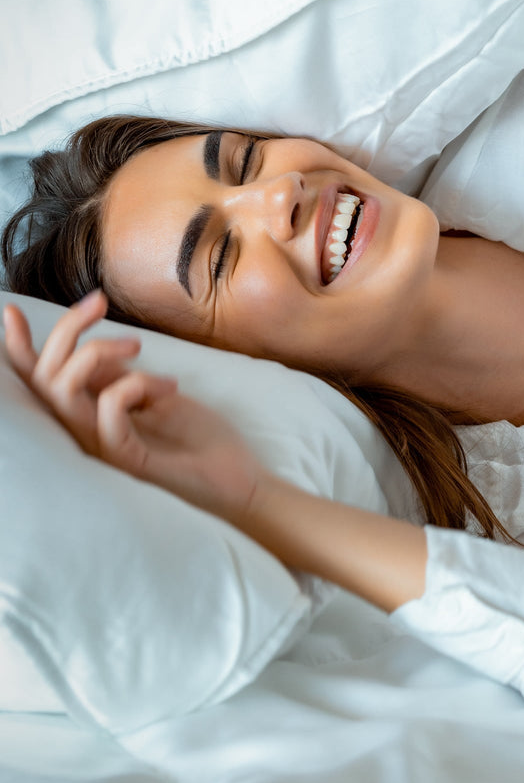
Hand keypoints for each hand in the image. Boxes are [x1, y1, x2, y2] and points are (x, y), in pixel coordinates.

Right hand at [3, 292, 264, 522]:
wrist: (241, 479)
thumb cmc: (200, 438)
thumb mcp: (154, 395)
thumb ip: (117, 378)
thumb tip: (88, 351)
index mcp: (90, 416)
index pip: (38, 383)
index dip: (18, 348)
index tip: (12, 310)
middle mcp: (87, 433)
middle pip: (44, 377)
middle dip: (68, 329)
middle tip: (101, 303)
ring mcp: (105, 449)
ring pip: (63, 392)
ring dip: (98, 352)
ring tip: (139, 347)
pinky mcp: (129, 461)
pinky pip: (106, 415)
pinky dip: (132, 385)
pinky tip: (168, 388)